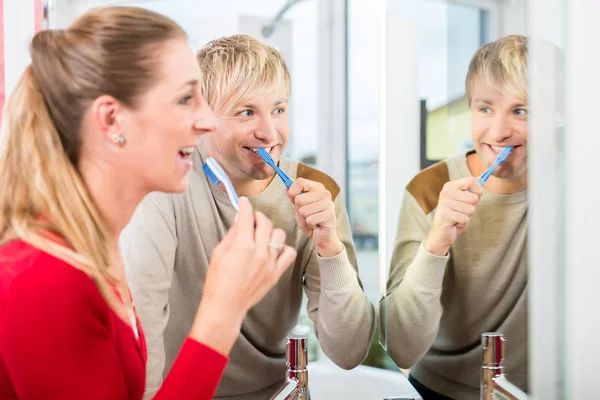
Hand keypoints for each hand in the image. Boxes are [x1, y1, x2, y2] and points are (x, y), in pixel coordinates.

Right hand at [190, 197, 296, 354]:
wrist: (225, 306)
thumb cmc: (217, 281)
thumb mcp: (219, 253)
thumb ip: (232, 234)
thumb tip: (240, 218)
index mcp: (242, 246)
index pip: (247, 217)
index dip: (245, 206)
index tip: (243, 202)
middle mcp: (259, 252)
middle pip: (265, 222)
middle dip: (257, 217)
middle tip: (251, 220)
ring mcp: (270, 263)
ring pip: (279, 235)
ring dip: (270, 231)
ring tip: (261, 236)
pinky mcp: (276, 273)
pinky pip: (288, 253)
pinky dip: (283, 248)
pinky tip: (273, 250)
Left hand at [288, 178, 342, 257]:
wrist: (322, 236)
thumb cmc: (310, 219)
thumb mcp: (298, 206)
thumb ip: (293, 194)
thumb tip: (286, 181)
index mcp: (318, 187)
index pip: (300, 181)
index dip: (292, 191)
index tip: (292, 198)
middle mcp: (325, 193)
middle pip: (299, 199)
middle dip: (299, 210)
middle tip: (307, 214)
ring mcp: (328, 204)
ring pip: (303, 211)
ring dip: (305, 218)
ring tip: (312, 219)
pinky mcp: (329, 216)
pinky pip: (310, 220)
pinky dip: (310, 225)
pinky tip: (316, 224)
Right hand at [424, 177, 482, 256]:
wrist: (441, 233)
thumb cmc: (454, 216)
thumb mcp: (464, 201)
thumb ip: (472, 191)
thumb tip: (483, 179)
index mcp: (450, 186)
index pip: (471, 181)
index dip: (478, 190)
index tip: (474, 198)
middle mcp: (446, 192)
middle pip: (474, 197)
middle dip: (471, 207)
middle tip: (460, 211)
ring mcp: (444, 203)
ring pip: (470, 209)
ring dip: (467, 216)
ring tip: (457, 217)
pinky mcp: (445, 215)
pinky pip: (465, 218)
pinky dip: (462, 223)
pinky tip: (454, 223)